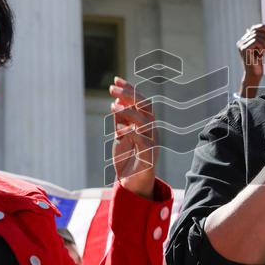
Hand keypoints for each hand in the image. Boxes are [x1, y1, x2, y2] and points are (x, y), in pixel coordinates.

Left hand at [109, 77, 156, 198]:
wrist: (132, 183)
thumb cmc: (127, 158)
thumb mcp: (121, 136)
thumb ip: (121, 121)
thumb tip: (116, 102)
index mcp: (146, 124)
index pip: (141, 101)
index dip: (130, 89)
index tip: (116, 80)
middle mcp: (151, 131)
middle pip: (146, 107)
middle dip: (129, 95)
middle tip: (111, 88)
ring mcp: (152, 143)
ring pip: (146, 122)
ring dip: (129, 112)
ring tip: (112, 106)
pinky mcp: (149, 157)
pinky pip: (143, 142)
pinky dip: (131, 133)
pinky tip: (119, 129)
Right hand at [237, 24, 264, 81]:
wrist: (254, 75)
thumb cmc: (258, 64)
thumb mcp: (261, 50)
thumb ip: (261, 41)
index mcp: (245, 41)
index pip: (253, 29)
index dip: (261, 27)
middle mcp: (241, 42)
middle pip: (255, 31)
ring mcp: (241, 45)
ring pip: (256, 36)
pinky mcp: (244, 49)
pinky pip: (255, 41)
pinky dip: (262, 45)